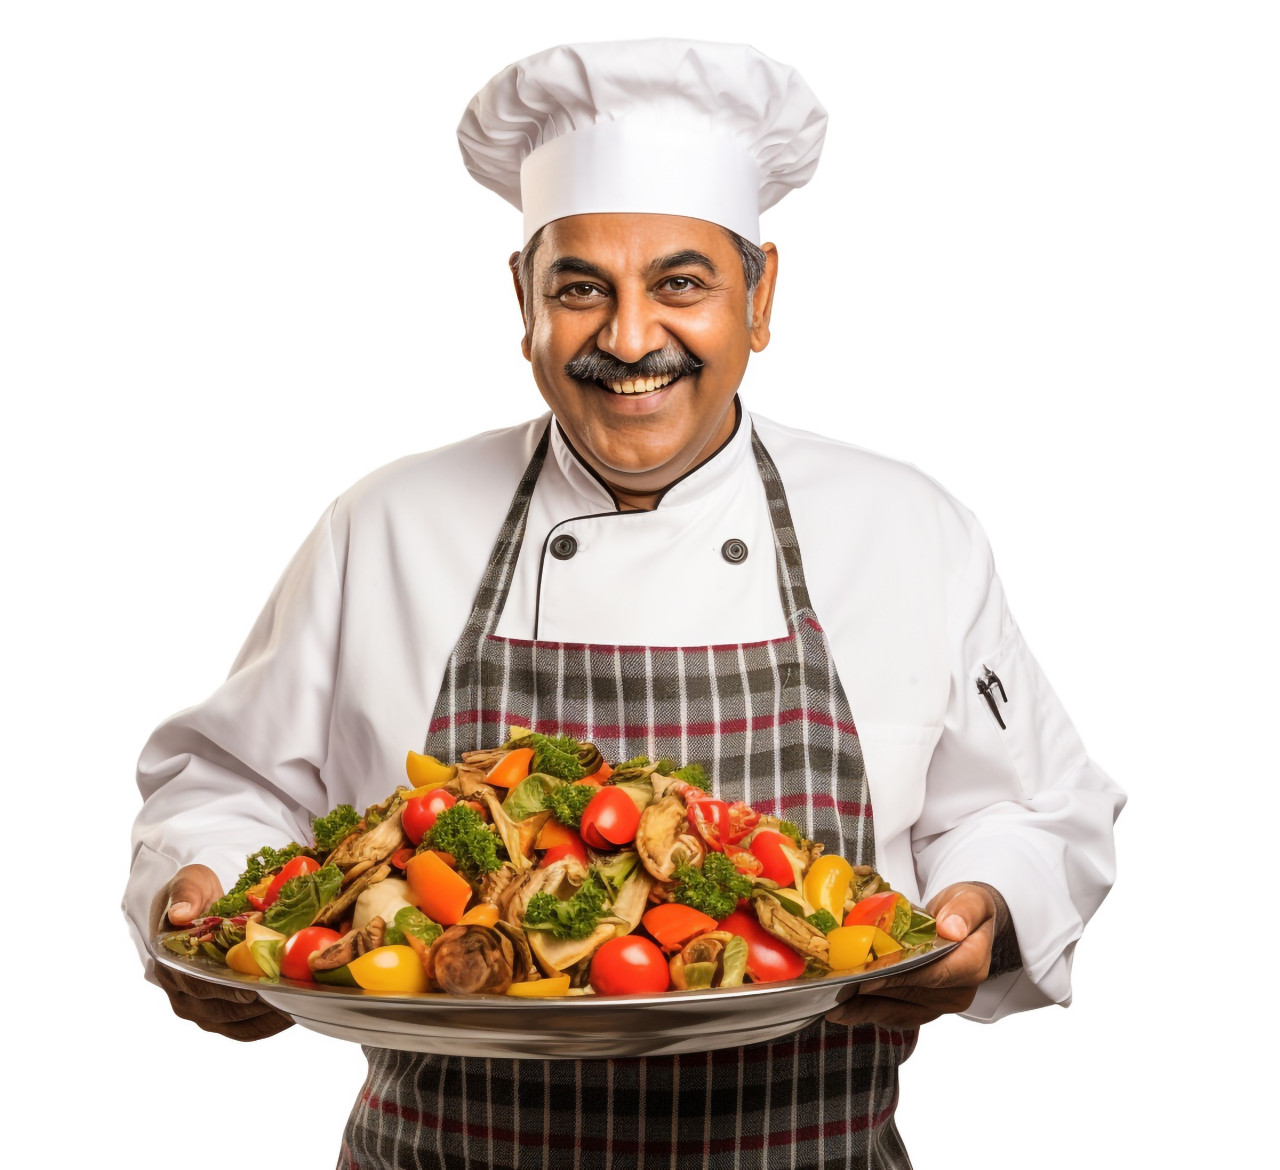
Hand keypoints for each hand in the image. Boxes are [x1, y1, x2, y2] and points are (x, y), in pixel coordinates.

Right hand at [151, 864, 293, 1041]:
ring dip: (267, 1020)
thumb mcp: (188, 883)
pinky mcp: (218, 1012)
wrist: (195, 906)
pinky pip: (243, 1028)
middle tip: (290, 997)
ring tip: (298, 1007)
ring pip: (234, 1025)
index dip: (225, 991)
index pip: (196, 985)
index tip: (252, 992)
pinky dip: (267, 1025)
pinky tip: (291, 1014)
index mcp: (171, 962)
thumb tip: (180, 913)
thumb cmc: (192, 894)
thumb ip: (184, 894)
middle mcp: (181, 991)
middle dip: (256, 1007)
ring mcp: (200, 1006)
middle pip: (220, 1011)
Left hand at [824, 882, 1006, 1029]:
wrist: (965, 925)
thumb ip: (964, 911)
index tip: (867, 977)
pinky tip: (844, 1008)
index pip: (932, 975)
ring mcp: (939, 1005)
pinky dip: (869, 1011)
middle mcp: (957, 993)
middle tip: (837, 987)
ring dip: (865, 1008)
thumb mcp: (971, 900)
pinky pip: (895, 1015)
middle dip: (872, 991)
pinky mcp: (924, 1009)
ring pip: (898, 1011)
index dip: (898, 977)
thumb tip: (950, 928)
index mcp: (971, 965)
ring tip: (833, 1003)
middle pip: (908, 994)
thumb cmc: (966, 911)